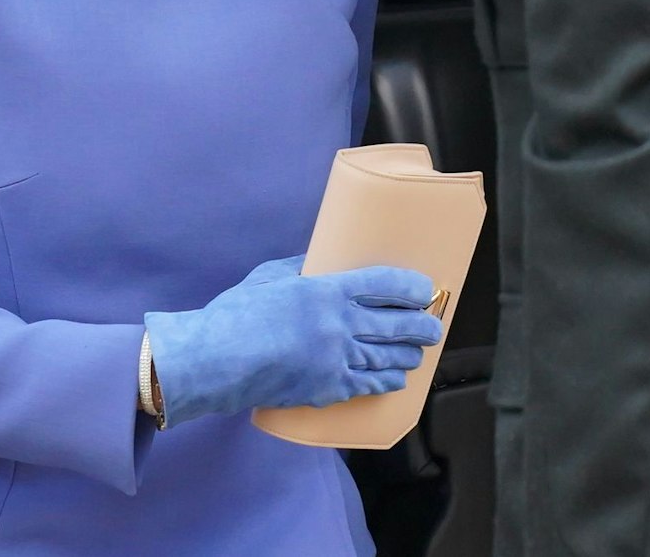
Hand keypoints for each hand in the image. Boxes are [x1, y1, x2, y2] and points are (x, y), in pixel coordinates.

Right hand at [145, 256, 443, 426]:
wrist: (216, 361)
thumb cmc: (236, 315)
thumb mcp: (270, 276)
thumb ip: (300, 268)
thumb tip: (319, 261)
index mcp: (326, 291)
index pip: (384, 285)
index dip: (411, 288)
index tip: (425, 289)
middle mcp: (338, 325)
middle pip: (395, 324)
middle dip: (421, 325)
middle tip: (433, 325)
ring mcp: (335, 360)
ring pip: (387, 357)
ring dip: (409, 354)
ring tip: (420, 352)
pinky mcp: (326, 388)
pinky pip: (367, 385)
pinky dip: (387, 381)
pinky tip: (396, 379)